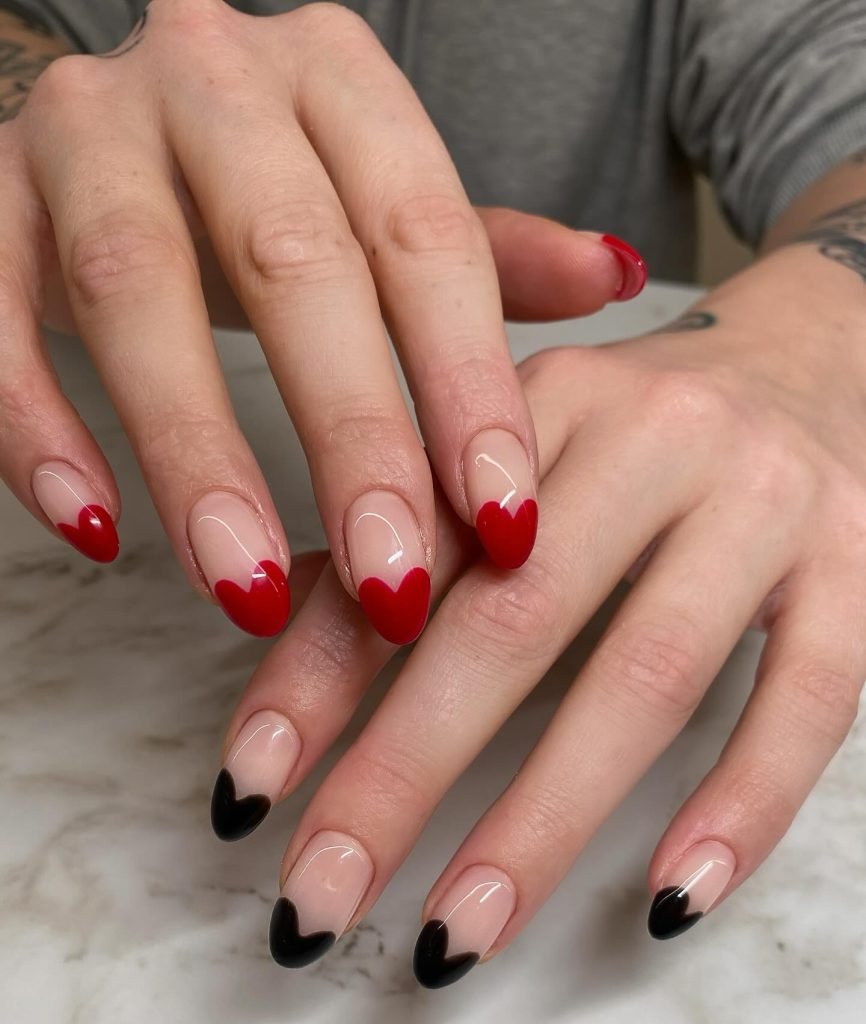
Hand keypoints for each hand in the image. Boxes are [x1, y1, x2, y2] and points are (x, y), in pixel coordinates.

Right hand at [0, 0, 640, 640]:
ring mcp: (83, 131)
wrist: (118, 119)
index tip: (506, 525)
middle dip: (350, 438)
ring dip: (197, 456)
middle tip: (392, 585)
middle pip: (294, 263)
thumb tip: (616, 275)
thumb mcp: (380, 197)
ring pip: (136, 291)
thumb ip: (487, 245)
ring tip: (249, 591)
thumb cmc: (270, 186)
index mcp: (337, 79)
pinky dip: (35, 428)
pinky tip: (93, 527)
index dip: (468, 387)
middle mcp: (212, 83)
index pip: (426, 238)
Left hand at [214, 242, 865, 983]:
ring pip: (646, 675)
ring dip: (542, 819)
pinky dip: (739, 805)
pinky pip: (808, 698)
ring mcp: (763, 503)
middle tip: (322, 892)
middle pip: (514, 618)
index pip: (414, 544)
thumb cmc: (647, 425)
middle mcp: (652, 438)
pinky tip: (667, 898)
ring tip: (456, 931)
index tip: (248, 785)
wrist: (816, 353)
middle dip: (404, 770)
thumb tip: (299, 636)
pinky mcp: (855, 564)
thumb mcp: (530, 441)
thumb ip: (427, 526)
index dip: (318, 668)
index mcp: (544, 400)